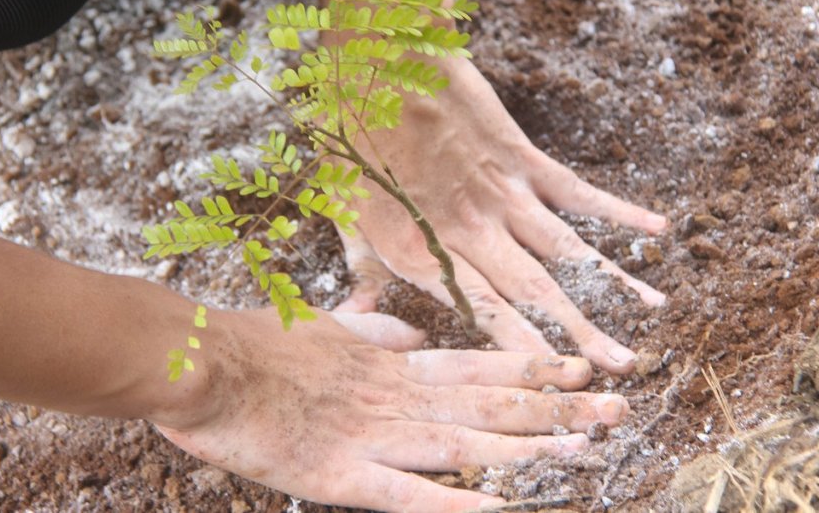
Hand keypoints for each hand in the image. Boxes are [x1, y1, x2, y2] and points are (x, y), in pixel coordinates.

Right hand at [154, 308, 628, 512]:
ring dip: (527, 447)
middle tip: (616, 409)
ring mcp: (374, 435)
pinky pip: (410, 495)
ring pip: (466, 442)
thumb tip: (407, 326)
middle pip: (490, 401)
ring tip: (584, 449)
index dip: (534, 366)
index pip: (478, 363)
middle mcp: (397, 395)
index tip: (582, 366)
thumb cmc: (258, 344)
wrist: (202, 361)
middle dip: (557, 406)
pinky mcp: (341, 477)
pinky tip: (504, 508)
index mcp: (392, 362)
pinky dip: (459, 504)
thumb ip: (372, 326)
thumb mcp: (326, 324)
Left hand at [337, 56, 667, 372]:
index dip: (521, 350)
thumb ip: (360, 266)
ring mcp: (501, 193)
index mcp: (422, 251)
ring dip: (612, 282)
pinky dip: (619, 210)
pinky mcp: (520, 157)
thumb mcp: (340, 206)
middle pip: (535, 292)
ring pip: (566, 248)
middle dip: (582, 333)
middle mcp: (470, 231)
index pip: (480, 313)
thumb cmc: (352, 134)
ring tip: (654, 312)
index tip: (554, 380)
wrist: (378, 55)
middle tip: (624, 366)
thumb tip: (355, 313)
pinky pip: (576, 191)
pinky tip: (657, 228)